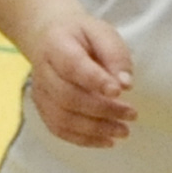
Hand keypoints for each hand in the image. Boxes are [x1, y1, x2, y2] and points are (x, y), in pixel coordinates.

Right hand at [22, 9, 135, 147]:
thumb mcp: (101, 32)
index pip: (72, 65)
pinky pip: (58, 128)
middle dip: (102, 109)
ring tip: (123, 131)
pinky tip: (107, 140)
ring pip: (62, 117)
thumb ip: (115, 55)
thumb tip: (125, 84)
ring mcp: (39, 90)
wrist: (46, 35)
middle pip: (67, 96)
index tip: (118, 91)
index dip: (94, 80)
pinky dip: (83, 139)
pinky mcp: (42, 106)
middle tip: (131, 114)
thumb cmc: (80, 34)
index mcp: (56, 45)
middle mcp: (42, 69)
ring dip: (95, 129)